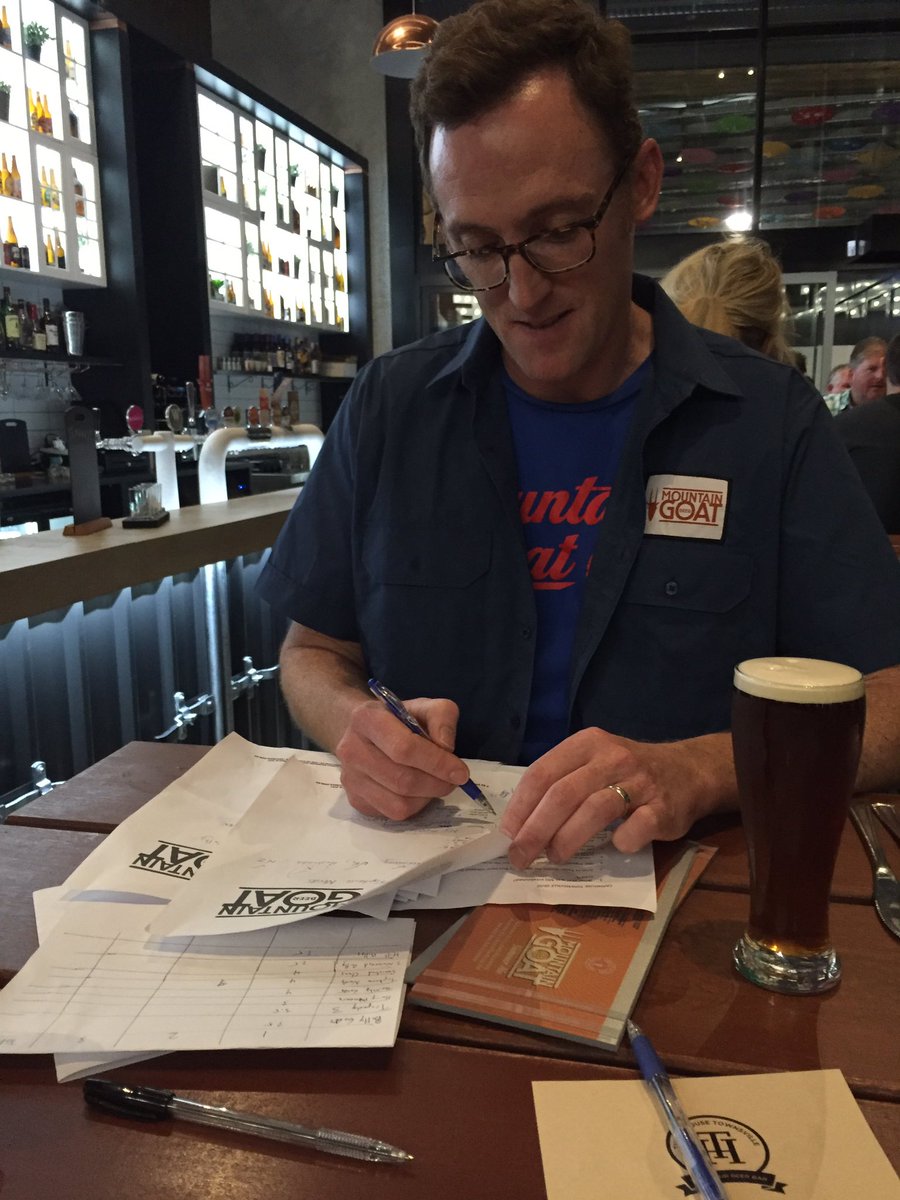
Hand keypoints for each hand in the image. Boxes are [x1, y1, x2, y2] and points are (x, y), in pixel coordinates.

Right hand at [335, 695, 472, 820]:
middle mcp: (351, 750)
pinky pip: (392, 814)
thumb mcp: (423, 706)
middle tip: (453, 780)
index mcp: (366, 719)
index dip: (437, 763)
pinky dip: (414, 807)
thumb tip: (446, 747)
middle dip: (436, 784)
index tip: (461, 772)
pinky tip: (418, 792)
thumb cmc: (398, 719)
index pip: (404, 748)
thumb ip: (442, 717)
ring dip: (427, 798)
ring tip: (435, 783)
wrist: (365, 732)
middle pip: (402, 780)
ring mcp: (350, 778)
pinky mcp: (355, 800)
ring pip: (398, 803)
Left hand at [500, 727, 732, 866]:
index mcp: (587, 743)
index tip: (506, 834)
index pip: (543, 772)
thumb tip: (518, 825)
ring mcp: (640, 782)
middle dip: (535, 830)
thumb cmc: (628, 772)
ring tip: (554, 857)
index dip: (520, 806)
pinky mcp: (664, 807)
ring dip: (567, 839)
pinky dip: (619, 842)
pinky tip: (614, 847)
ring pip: (594, 810)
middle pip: (563, 794)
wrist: (690, 771)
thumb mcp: (593, 762)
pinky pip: (635, 829)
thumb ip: (561, 784)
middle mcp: (612, 757)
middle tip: (520, 856)